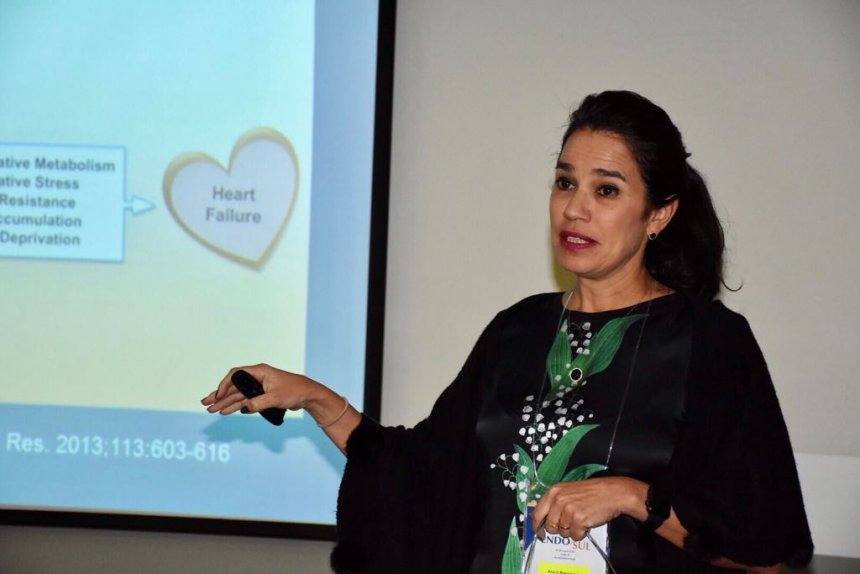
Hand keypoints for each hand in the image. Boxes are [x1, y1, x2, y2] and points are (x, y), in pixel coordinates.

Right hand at [200, 363, 318, 415]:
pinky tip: (226, 411)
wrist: (308, 395)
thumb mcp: (276, 398)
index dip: (224, 385)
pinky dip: (236, 406)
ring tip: (212, 410)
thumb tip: (245, 409)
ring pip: (238, 395)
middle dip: (220, 395)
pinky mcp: (262, 394)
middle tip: (205, 404)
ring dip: (225, 403)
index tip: (218, 396)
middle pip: (233, 386)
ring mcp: (258, 386)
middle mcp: (257, 377)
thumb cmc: (294, 391)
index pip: (236, 375)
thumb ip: (259, 403)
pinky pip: (245, 400)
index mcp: (259, 371)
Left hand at [532, 476, 646, 540]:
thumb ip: (555, 502)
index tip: (540, 533)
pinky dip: (581, 533)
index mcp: (554, 492)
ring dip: (572, 530)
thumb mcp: (568, 491)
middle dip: (558, 529)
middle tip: (569, 524)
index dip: (537, 526)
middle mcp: (558, 500)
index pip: (537, 513)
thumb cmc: (591, 492)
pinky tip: (587, 523)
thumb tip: (543, 518)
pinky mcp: (579, 520)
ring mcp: (568, 510)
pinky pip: (575, 535)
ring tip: (581, 519)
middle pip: (549, 526)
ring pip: (563, 532)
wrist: (612, 493)